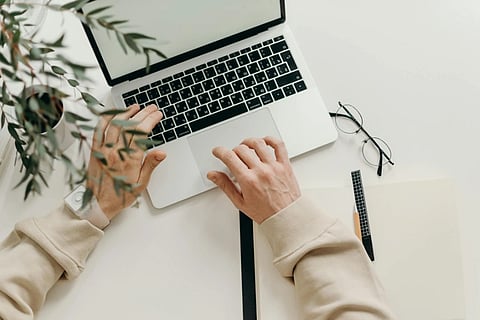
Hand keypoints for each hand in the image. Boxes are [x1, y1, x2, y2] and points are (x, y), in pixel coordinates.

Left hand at [87, 104, 165, 219]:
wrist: (97, 204)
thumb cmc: (120, 195)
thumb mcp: (141, 184)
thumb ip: (150, 165)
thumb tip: (161, 153)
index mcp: (129, 160)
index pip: (142, 133)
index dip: (151, 120)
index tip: (157, 115)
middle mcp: (116, 152)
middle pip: (131, 126)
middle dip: (143, 114)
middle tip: (151, 108)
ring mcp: (104, 150)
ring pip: (115, 124)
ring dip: (126, 113)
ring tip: (136, 107)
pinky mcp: (94, 150)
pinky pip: (99, 130)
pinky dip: (106, 119)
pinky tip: (113, 113)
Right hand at [207, 136, 300, 222]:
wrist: (287, 217)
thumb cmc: (265, 212)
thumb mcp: (240, 202)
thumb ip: (225, 186)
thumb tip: (213, 175)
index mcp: (248, 181)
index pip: (229, 158)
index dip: (220, 151)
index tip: (218, 151)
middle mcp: (261, 171)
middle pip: (242, 149)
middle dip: (233, 150)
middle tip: (233, 156)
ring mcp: (274, 167)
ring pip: (258, 144)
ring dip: (248, 142)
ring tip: (246, 146)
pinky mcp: (285, 165)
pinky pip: (279, 145)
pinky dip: (271, 139)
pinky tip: (264, 142)